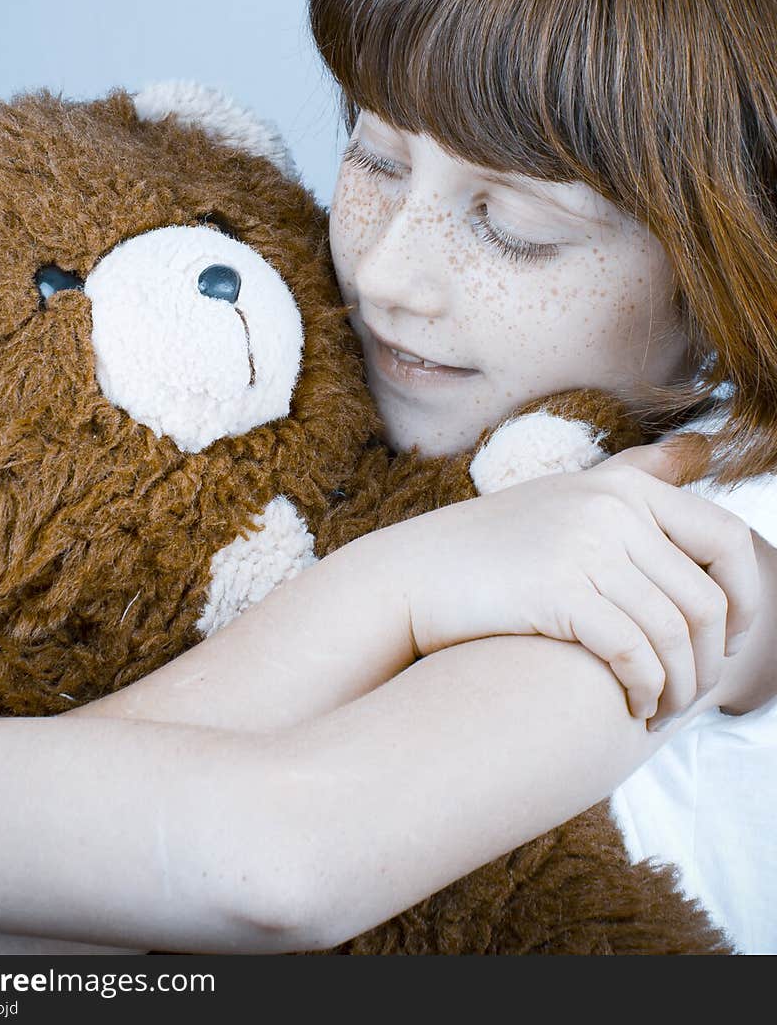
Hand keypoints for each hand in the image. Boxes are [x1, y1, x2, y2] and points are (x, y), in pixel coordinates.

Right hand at [404, 439, 758, 722]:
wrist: (415, 574)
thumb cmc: (495, 549)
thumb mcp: (570, 498)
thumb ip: (633, 478)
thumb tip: (701, 447)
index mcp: (625, 486)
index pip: (726, 539)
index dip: (749, 597)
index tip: (734, 638)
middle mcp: (613, 508)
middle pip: (706, 599)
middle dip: (712, 660)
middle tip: (694, 695)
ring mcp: (585, 546)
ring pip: (675, 634)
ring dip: (680, 688)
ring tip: (661, 711)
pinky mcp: (558, 590)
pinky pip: (634, 653)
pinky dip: (645, 690)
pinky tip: (633, 707)